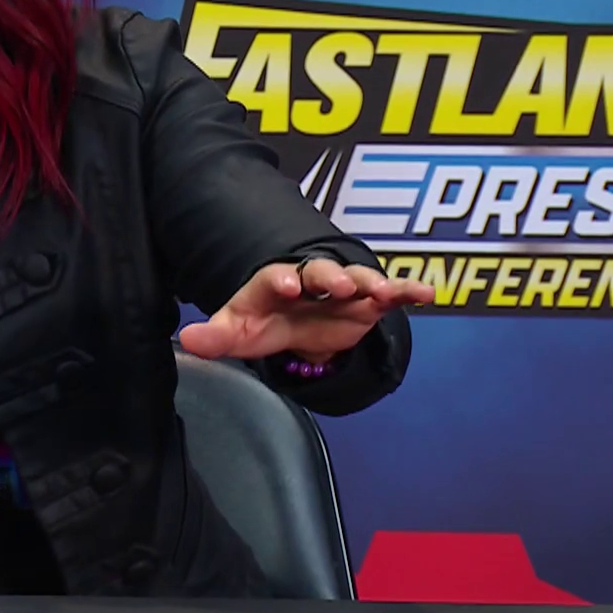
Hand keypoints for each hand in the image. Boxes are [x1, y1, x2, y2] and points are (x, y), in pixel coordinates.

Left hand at [178, 258, 432, 364]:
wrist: (296, 320)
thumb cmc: (265, 321)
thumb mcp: (240, 331)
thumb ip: (217, 336)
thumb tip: (186, 340)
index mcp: (274, 284)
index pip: (275, 278)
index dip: (281, 279)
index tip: (287, 284)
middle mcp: (310, 280)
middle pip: (319, 272)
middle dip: (329, 276)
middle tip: (338, 284)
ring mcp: (342, 287)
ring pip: (357, 279)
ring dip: (370, 282)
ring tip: (384, 290)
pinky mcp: (368, 301)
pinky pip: (390, 292)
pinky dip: (407, 290)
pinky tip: (425, 293)